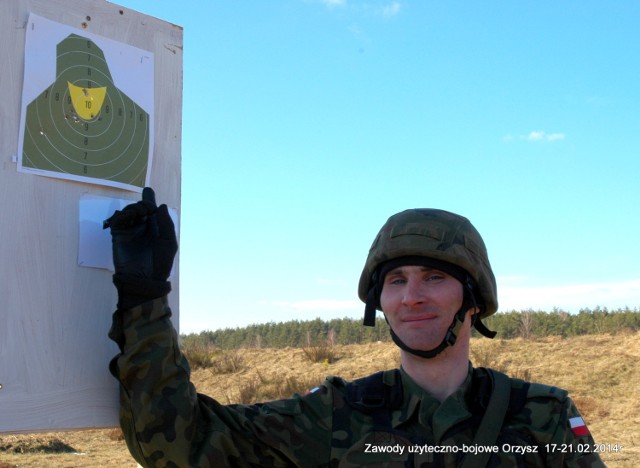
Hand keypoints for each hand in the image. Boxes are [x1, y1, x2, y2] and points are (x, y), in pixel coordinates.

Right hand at [104, 187, 176, 307]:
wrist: (144, 279)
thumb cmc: (160, 263)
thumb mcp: (169, 243)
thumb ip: (166, 224)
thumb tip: (160, 205)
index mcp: (156, 228)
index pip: (152, 210)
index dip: (149, 199)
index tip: (148, 190)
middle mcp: (142, 228)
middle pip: (140, 208)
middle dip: (142, 205)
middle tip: (145, 210)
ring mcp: (130, 231)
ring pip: (128, 212)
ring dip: (133, 209)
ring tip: (138, 215)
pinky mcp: (118, 236)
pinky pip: (118, 221)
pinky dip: (122, 215)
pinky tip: (128, 217)